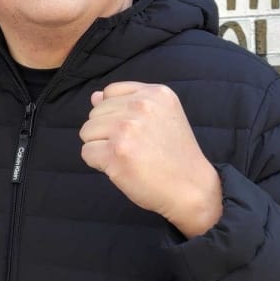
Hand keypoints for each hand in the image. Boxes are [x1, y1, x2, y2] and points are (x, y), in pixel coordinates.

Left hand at [79, 82, 221, 237]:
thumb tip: (94, 96)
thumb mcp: (161, 117)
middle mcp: (141, 106)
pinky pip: (87, 152)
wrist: (192, 188)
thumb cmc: (174, 155)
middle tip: (133, 148)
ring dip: (100, 147)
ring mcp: (127, 128)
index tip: (134, 131)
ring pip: (87, 132)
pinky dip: (98, 164)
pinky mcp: (116, 152)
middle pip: (95, 113)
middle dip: (106, 132)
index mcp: (155, 93)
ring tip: (127, 157)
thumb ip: (127, 103)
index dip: (115, 114)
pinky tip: (120, 168)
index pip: (110, 92)